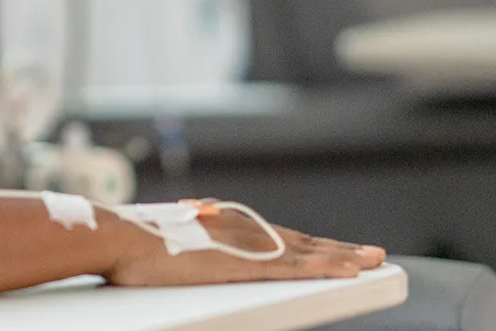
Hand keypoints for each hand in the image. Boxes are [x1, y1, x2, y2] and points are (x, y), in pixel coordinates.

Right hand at [103, 204, 385, 287]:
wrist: (122, 237)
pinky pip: (299, 267)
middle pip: (303, 241)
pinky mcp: (248, 263)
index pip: (280, 237)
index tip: (334, 248)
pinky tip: (351, 271)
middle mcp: (244, 228)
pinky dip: (329, 267)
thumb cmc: (133, 243)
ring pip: (309, 251)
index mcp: (227, 225)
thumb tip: (193, 246)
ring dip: (344, 256)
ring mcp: (248, 244)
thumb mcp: (169, 241)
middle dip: (338, 248)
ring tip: (373, 261)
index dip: (311, 244)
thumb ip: (191, 244)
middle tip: (371, 253)